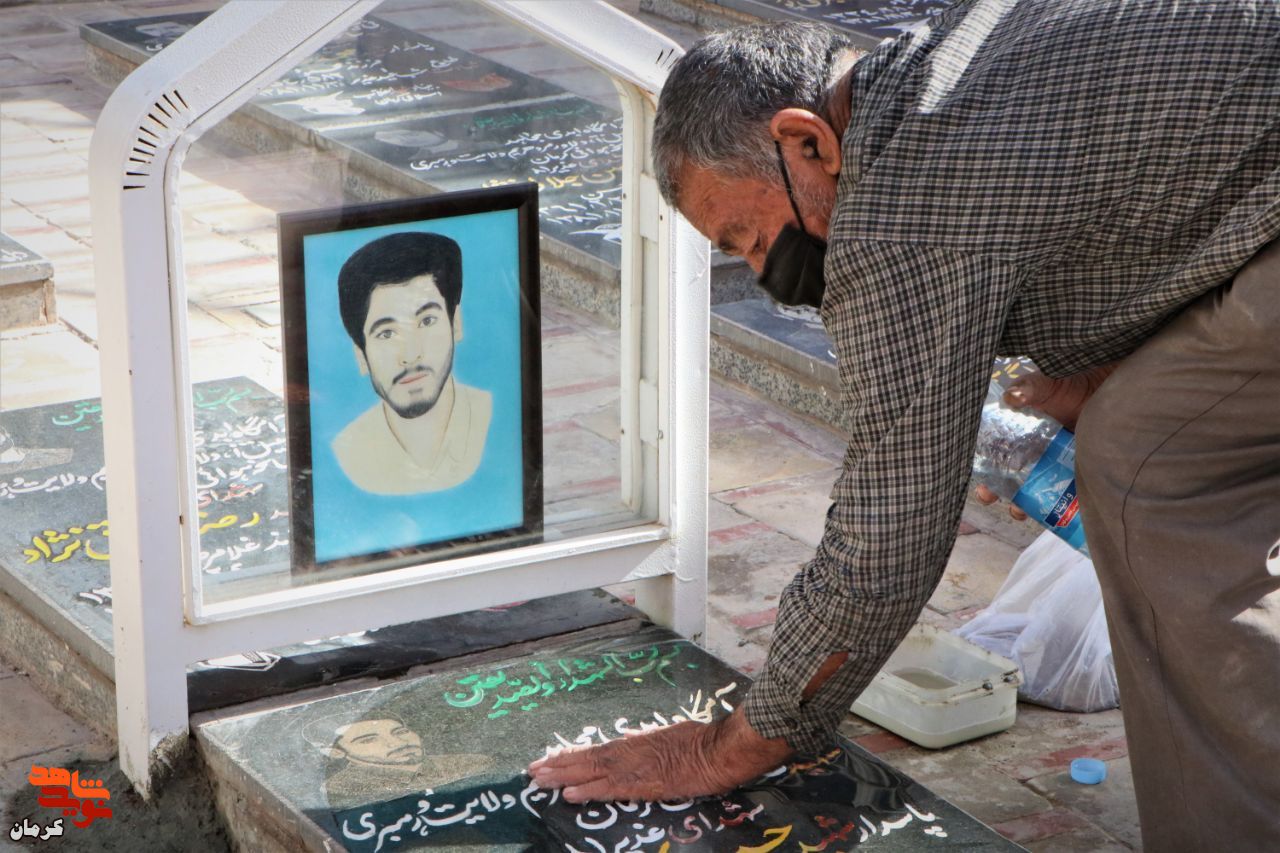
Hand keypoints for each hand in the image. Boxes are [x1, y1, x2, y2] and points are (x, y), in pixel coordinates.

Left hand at [527, 708, 791, 802]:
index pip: (598, 751)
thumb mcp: (670, 737)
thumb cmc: (703, 742)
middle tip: (531, 770)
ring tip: (538, 780)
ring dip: (563, 776)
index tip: (551, 760)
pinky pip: (610, 789)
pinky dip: (587, 791)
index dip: (573, 756)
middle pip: (588, 759)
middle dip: (558, 765)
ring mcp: (636, 768)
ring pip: (592, 772)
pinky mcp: (645, 785)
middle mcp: (631, 753)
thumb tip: (631, 741)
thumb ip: (648, 743)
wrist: (721, 749)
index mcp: (637, 743)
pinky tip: (568, 795)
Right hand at [975, 363, 1116, 519]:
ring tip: (1020, 511)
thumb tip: (1012, 397)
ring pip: (1034, 491)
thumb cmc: (1072, 385)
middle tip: (992, 498)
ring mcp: (1054, 465)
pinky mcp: (1077, 472)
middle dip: (997, 493)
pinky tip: (1056, 513)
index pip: (994, 457)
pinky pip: (1065, 494)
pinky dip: (1059, 508)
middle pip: (1009, 479)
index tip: (982, 487)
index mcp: (1017, 433)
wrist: (1109, 390)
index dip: (985, 473)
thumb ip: (1029, 387)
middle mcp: (1032, 452)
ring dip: (1023, 505)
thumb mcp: (1046, 384)